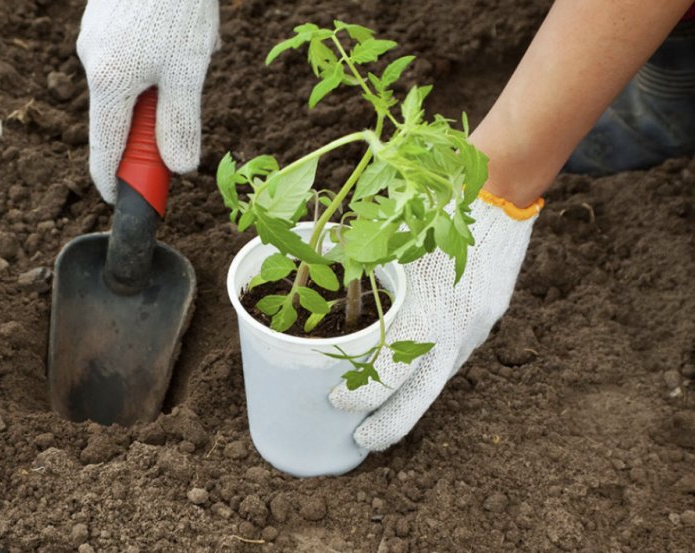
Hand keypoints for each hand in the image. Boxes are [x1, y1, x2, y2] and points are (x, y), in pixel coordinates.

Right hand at [77, 0, 218, 203]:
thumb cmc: (177, 4)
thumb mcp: (188, 70)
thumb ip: (181, 122)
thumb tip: (178, 167)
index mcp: (109, 83)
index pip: (105, 150)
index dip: (115, 182)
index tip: (124, 201)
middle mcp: (92, 63)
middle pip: (121, 117)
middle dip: (157, 117)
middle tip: (188, 94)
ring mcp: (95, 39)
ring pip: (133, 83)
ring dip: (165, 82)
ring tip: (192, 45)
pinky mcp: (104, 21)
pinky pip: (133, 56)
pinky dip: (159, 58)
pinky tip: (182, 28)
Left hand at [329, 191, 542, 450]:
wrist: (499, 194)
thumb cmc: (435, 211)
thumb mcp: (394, 240)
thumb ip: (363, 267)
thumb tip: (322, 278)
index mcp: (428, 311)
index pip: (391, 370)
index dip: (362, 393)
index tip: (337, 402)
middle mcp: (456, 328)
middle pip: (422, 395)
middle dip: (390, 425)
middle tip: (361, 441)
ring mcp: (476, 328)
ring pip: (439, 378)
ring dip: (410, 400)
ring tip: (381, 415)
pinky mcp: (486, 321)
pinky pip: (454, 356)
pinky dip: (429, 372)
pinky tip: (411, 377)